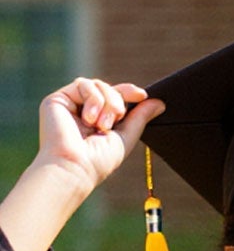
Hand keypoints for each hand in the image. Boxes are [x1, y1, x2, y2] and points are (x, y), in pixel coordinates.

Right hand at [34, 79, 159, 197]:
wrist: (75, 166)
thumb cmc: (99, 160)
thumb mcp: (126, 137)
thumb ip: (140, 118)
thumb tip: (159, 102)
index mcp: (98, 119)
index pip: (115, 97)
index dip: (129, 92)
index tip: (142, 95)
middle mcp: (83, 110)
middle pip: (108, 88)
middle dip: (118, 101)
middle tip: (115, 121)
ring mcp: (70, 104)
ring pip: (97, 84)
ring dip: (107, 102)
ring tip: (102, 125)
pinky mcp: (57, 99)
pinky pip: (83, 84)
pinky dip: (93, 99)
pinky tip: (89, 119)